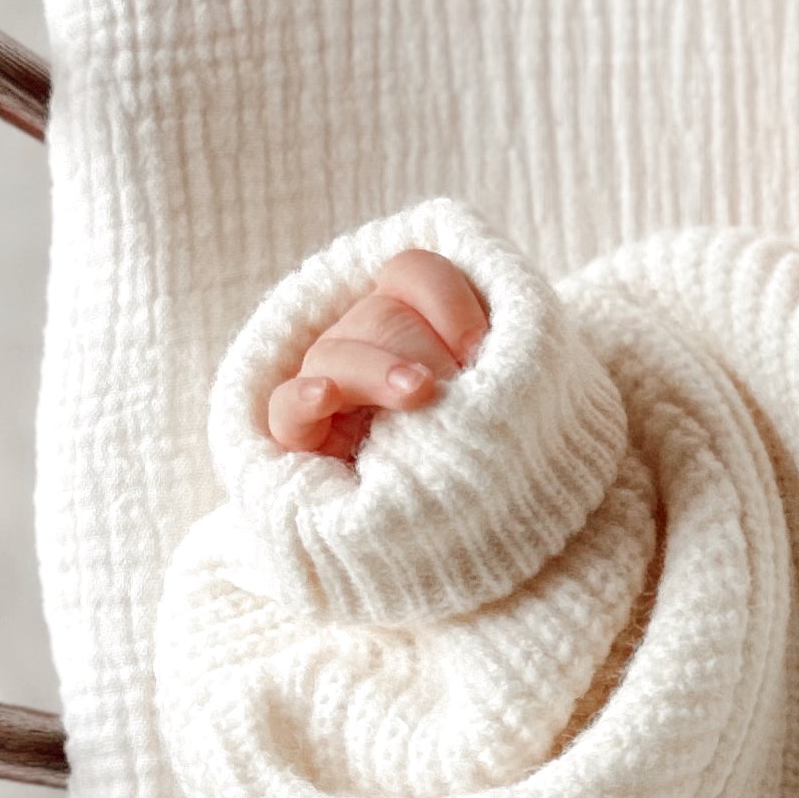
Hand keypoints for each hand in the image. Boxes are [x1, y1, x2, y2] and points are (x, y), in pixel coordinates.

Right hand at [265, 250, 491, 458]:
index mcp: (414, 319)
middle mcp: (366, 342)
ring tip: (421, 394)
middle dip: (427, 348)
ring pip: (337, 354)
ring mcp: (330, 383)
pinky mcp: (304, 435)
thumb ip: (501, 359)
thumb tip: (482, 344)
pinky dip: (304, 398)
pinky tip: (325, 395)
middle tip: (460, 387)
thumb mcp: (512, 396)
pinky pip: (285, 406)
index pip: (414, 273)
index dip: (448, 299)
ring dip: (382, 370)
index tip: (481, 346)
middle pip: (382, 316)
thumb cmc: (500, 449)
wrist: (476, 525)